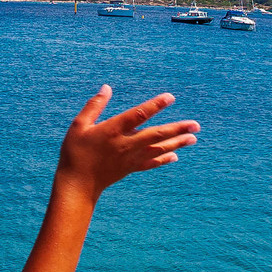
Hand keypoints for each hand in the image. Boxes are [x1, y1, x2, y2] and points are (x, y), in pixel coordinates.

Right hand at [56, 86, 199, 200]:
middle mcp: (125, 144)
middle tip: (196, 125)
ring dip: (177, 143)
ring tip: (193, 138)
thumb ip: (94, 106)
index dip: (155, 105)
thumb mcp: (79, 125)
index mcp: (113, 130)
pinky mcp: (130, 169)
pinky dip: (164, 159)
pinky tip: (175, 155)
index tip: (170, 98)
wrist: (76, 184)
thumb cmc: (75, 151)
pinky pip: (151, 163)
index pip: (138, 115)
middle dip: (177, 129)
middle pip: (156, 134)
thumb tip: (107, 88)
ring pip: (158, 149)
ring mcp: (130, 158)